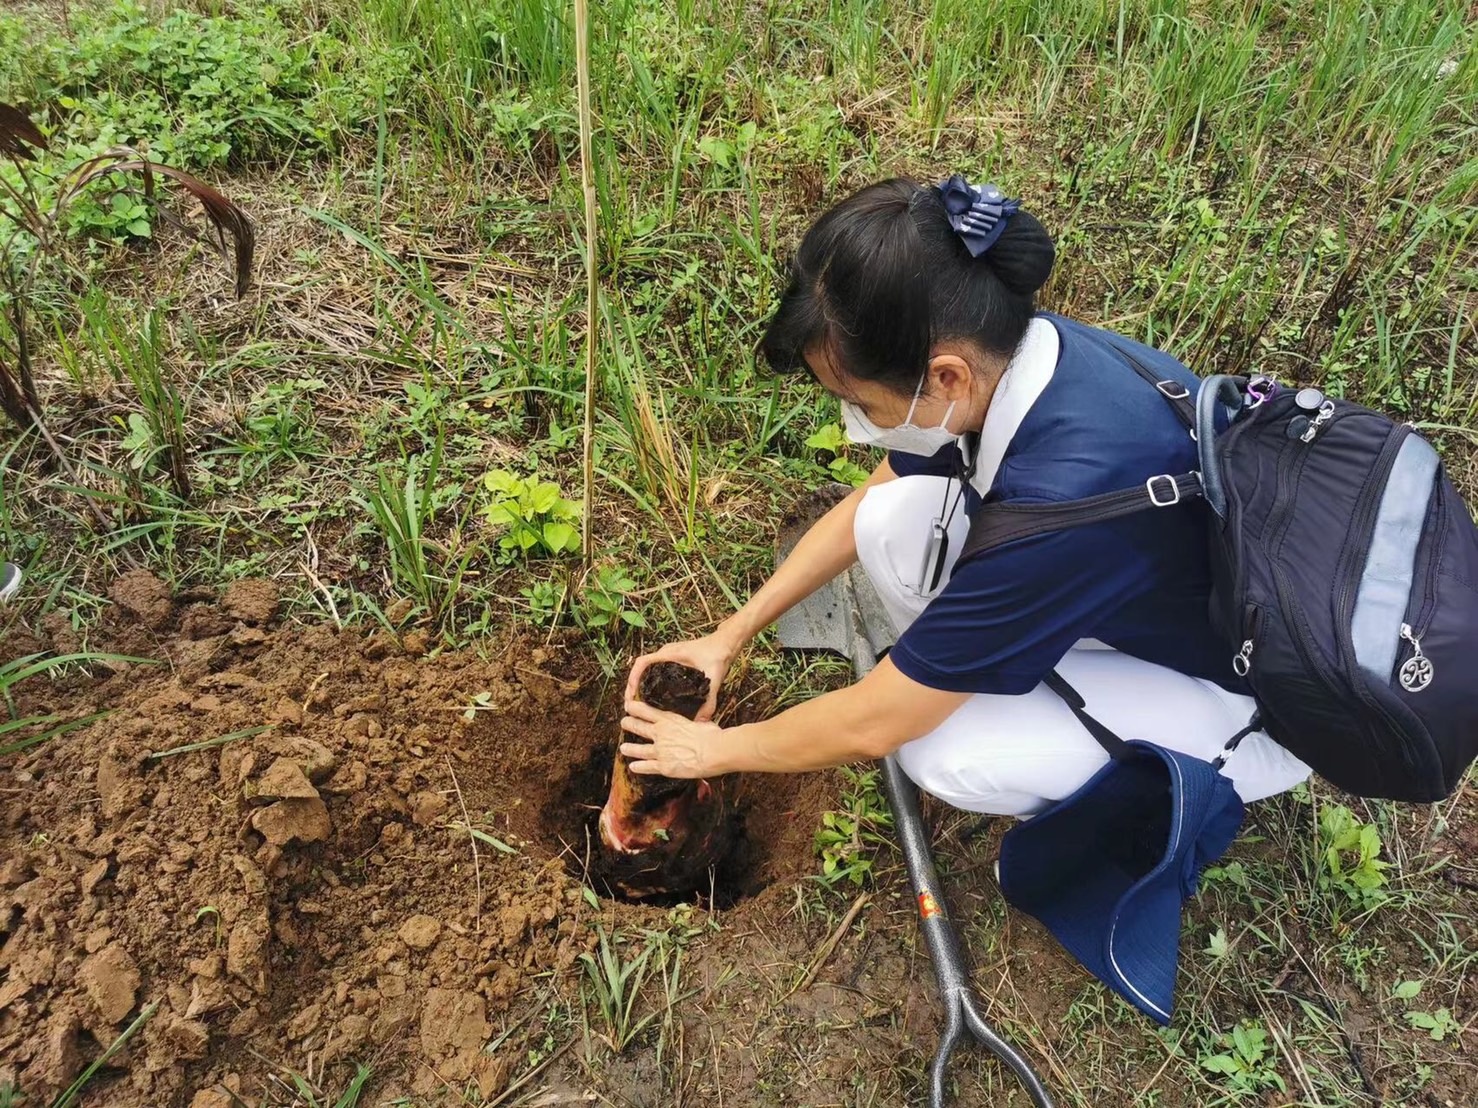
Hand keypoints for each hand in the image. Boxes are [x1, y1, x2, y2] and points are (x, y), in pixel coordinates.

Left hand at [619, 700, 726, 777]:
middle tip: (623, 722)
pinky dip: (639, 767)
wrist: (713, 751)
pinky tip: (633, 767)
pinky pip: (647, 767)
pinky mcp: (663, 767)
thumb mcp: (702, 723)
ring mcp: (660, 751)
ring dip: (629, 749)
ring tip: (622, 748)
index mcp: (670, 720)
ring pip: (639, 750)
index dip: (635, 708)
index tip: (628, 706)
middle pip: (639, 728)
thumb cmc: (712, 735)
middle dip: (629, 724)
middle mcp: (661, 734)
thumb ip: (696, 724)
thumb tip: (701, 724)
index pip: (647, 711)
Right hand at [624, 630, 740, 721]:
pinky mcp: (674, 660)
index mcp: (670, 654)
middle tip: (631, 706)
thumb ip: (709, 700)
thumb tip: (702, 721)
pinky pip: (655, 670)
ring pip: (647, 670)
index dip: (632, 678)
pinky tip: (654, 697)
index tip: (631, 695)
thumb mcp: (714, 678)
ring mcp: (669, 656)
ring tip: (638, 703)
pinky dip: (650, 681)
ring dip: (640, 684)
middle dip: (633, 686)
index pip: (642, 663)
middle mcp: (666, 653)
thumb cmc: (718, 653)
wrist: (727, 643)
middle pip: (641, 668)